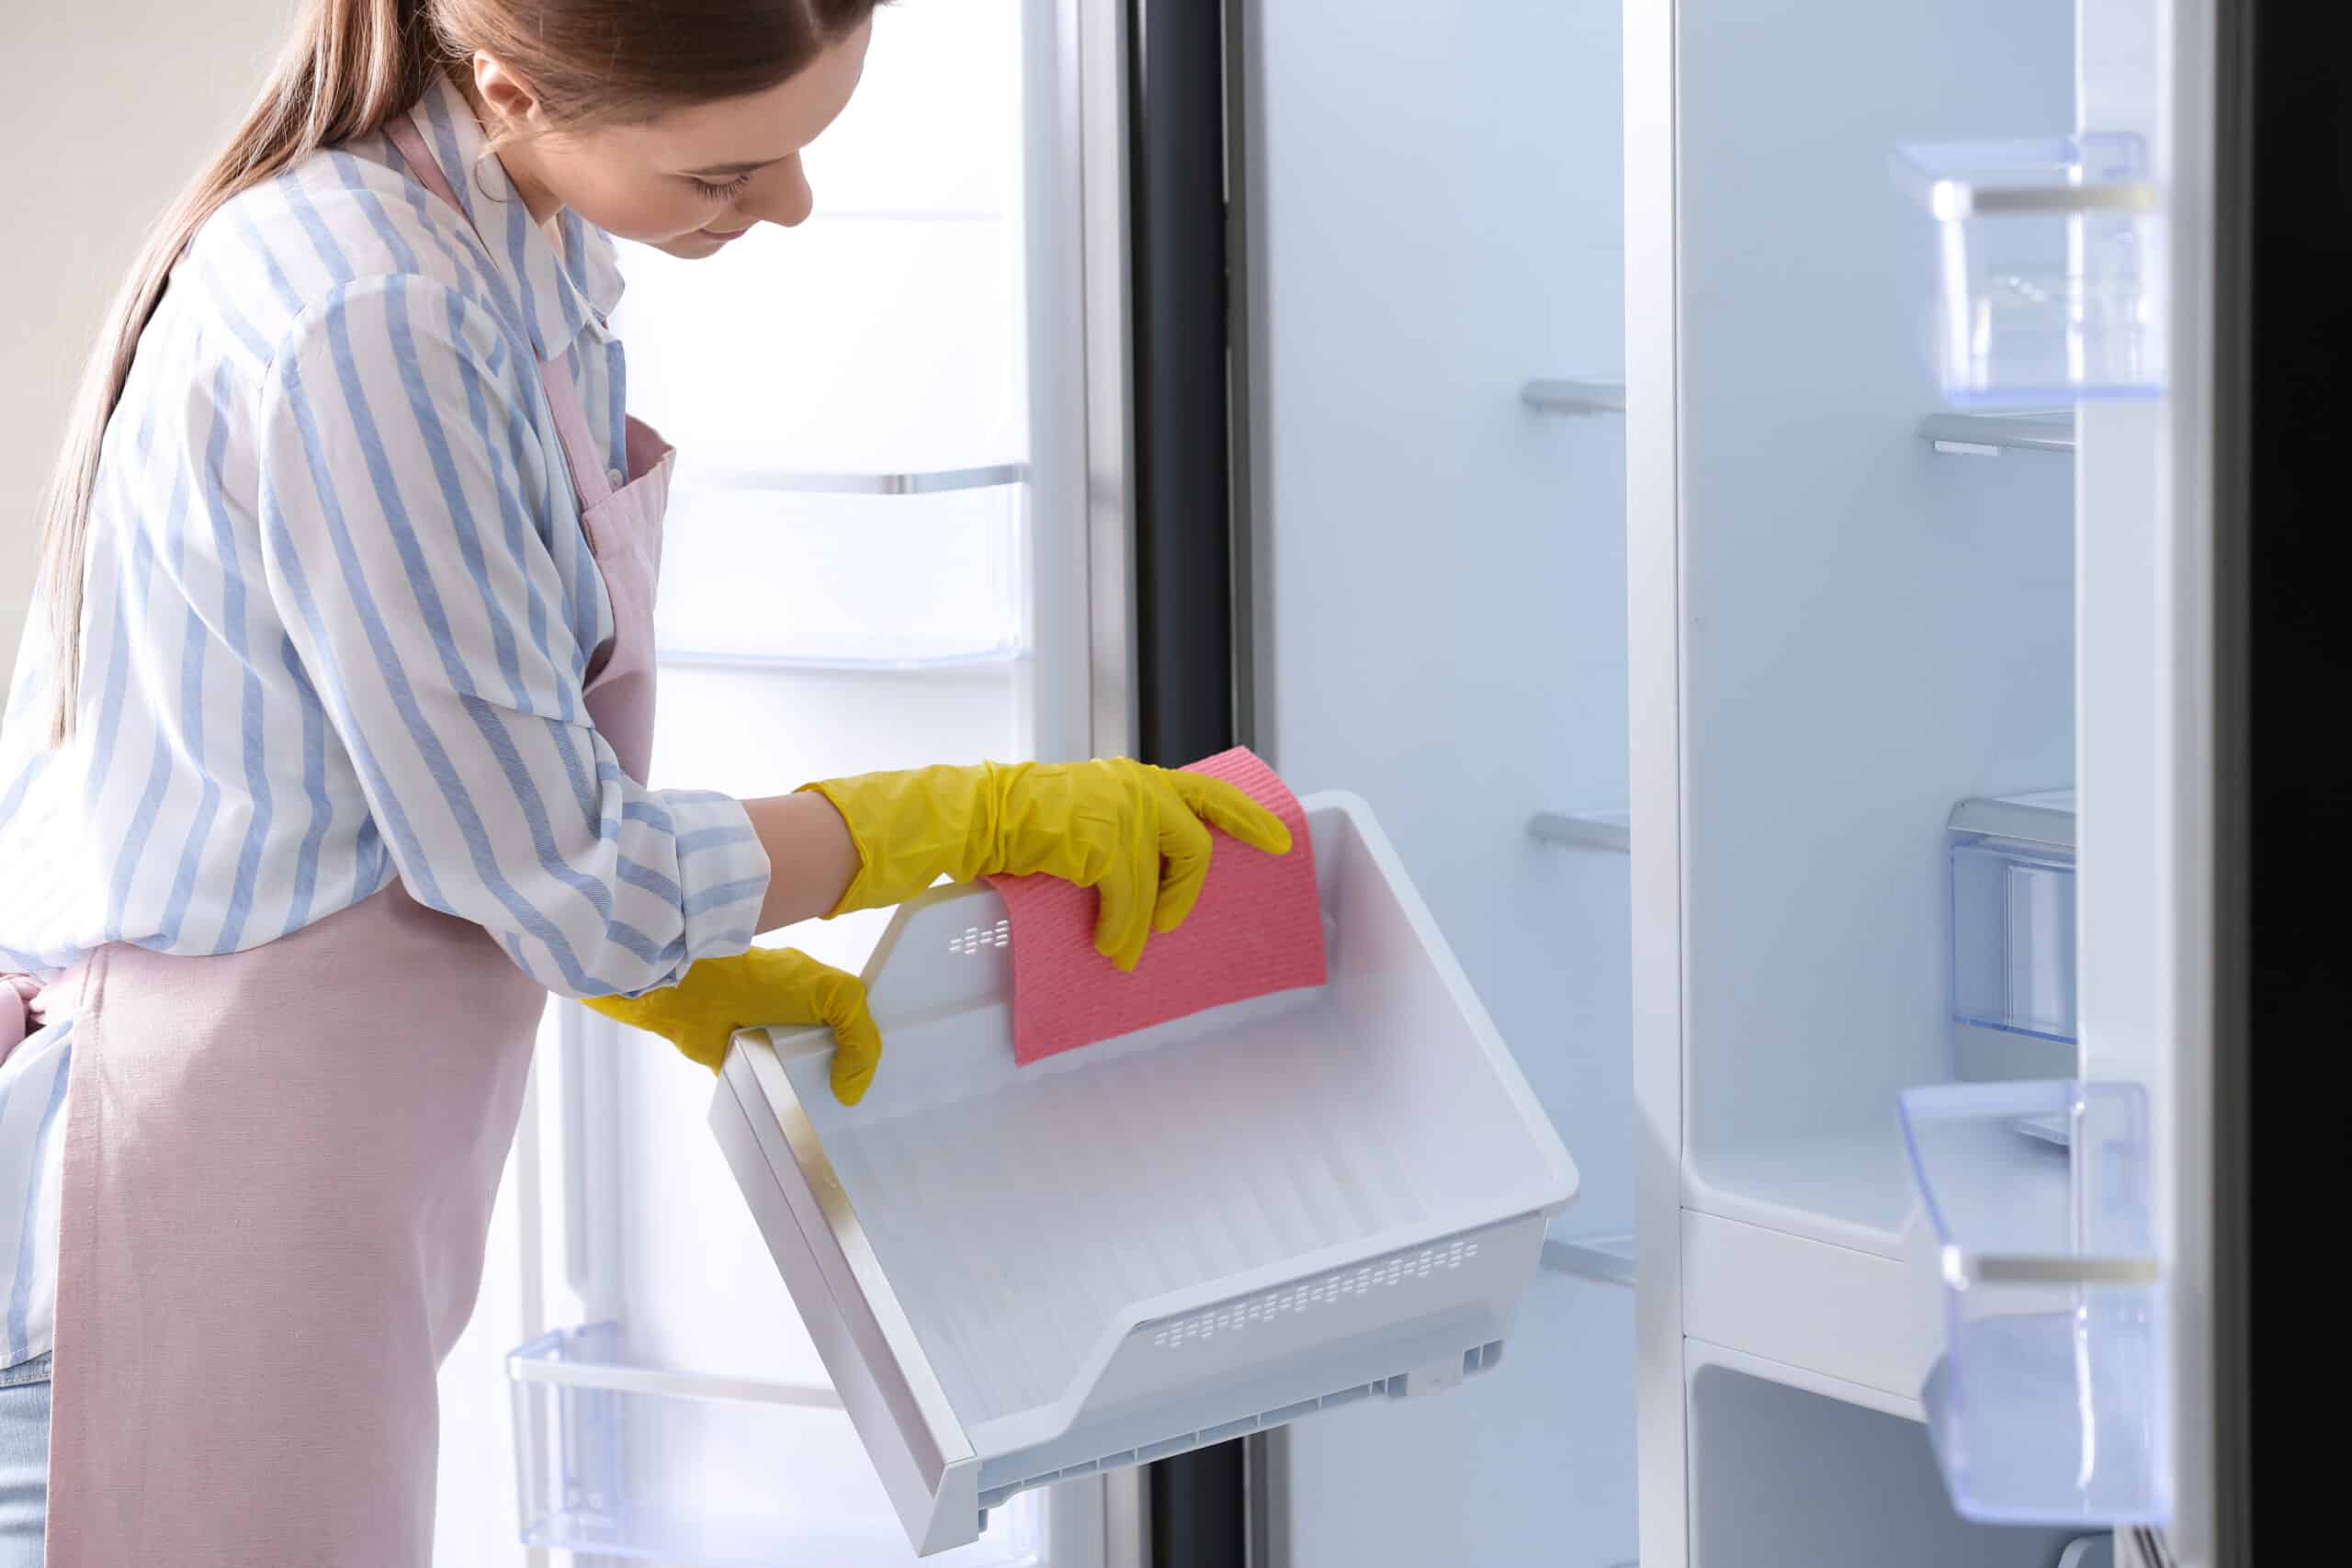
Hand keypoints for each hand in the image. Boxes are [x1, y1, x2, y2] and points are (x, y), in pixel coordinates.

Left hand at [583, 947, 883, 1104]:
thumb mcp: (831, 994)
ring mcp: (775, 1047)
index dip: (875, 1055)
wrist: (697, 995)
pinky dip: (785, 1111)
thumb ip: (860, 1036)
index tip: (898, 1086)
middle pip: (839, 1062)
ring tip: (842, 1134)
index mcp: (826, 999)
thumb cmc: (764, 982)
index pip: (862, 1029)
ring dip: (819, 1103)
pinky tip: (804, 1132)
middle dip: (853, 1084)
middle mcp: (803, 1023)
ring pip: (808, 1084)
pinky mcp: (750, 1069)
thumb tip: (851, 1092)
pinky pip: (775, 1097)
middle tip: (876, 1118)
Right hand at [803, 757, 1291, 970]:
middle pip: (1197, 842)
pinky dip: (1120, 929)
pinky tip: (1106, 943)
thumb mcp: (1089, 816)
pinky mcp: (1104, 843)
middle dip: (1190, 889)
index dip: (1249, 818)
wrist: (979, 815)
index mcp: (1137, 778)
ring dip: (1145, 922)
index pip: (1210, 791)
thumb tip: (1153, 893)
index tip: (1279, 840)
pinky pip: (1129, 901)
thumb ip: (1129, 838)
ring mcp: (1123, 812)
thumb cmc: (1025, 822)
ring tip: (1124, 945)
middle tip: (1174, 920)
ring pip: (1160, 880)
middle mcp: (1138, 786)